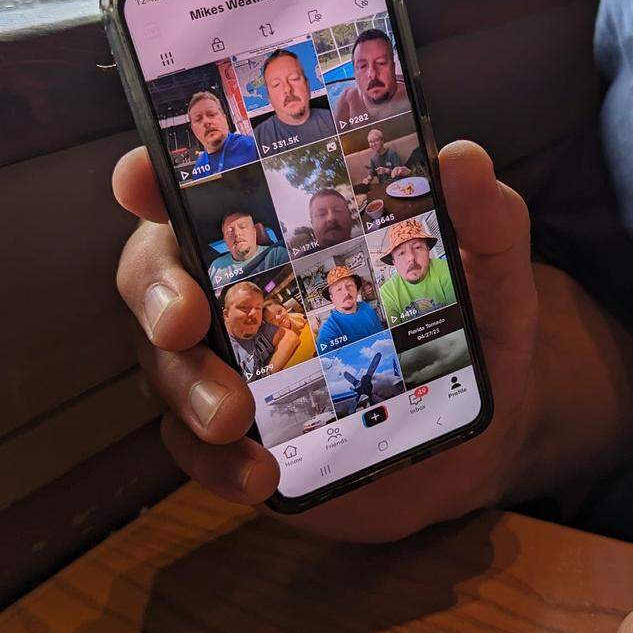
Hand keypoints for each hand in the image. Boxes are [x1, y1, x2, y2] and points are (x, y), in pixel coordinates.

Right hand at [112, 140, 538, 539]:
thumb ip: (485, 218)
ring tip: (234, 417)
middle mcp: (239, 289)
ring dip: (188, 390)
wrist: (482, 444)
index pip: (198, 191)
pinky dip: (214, 464)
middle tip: (186, 321)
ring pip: (165, 367)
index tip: (139, 182)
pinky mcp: (238, 439)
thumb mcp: (493, 276)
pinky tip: (257, 474)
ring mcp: (230, 367)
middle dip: (158, 294)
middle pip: (155, 276)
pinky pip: (194, 451)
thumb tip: (462, 158)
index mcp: (282, 232)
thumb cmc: (474, 335)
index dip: (152, 180)